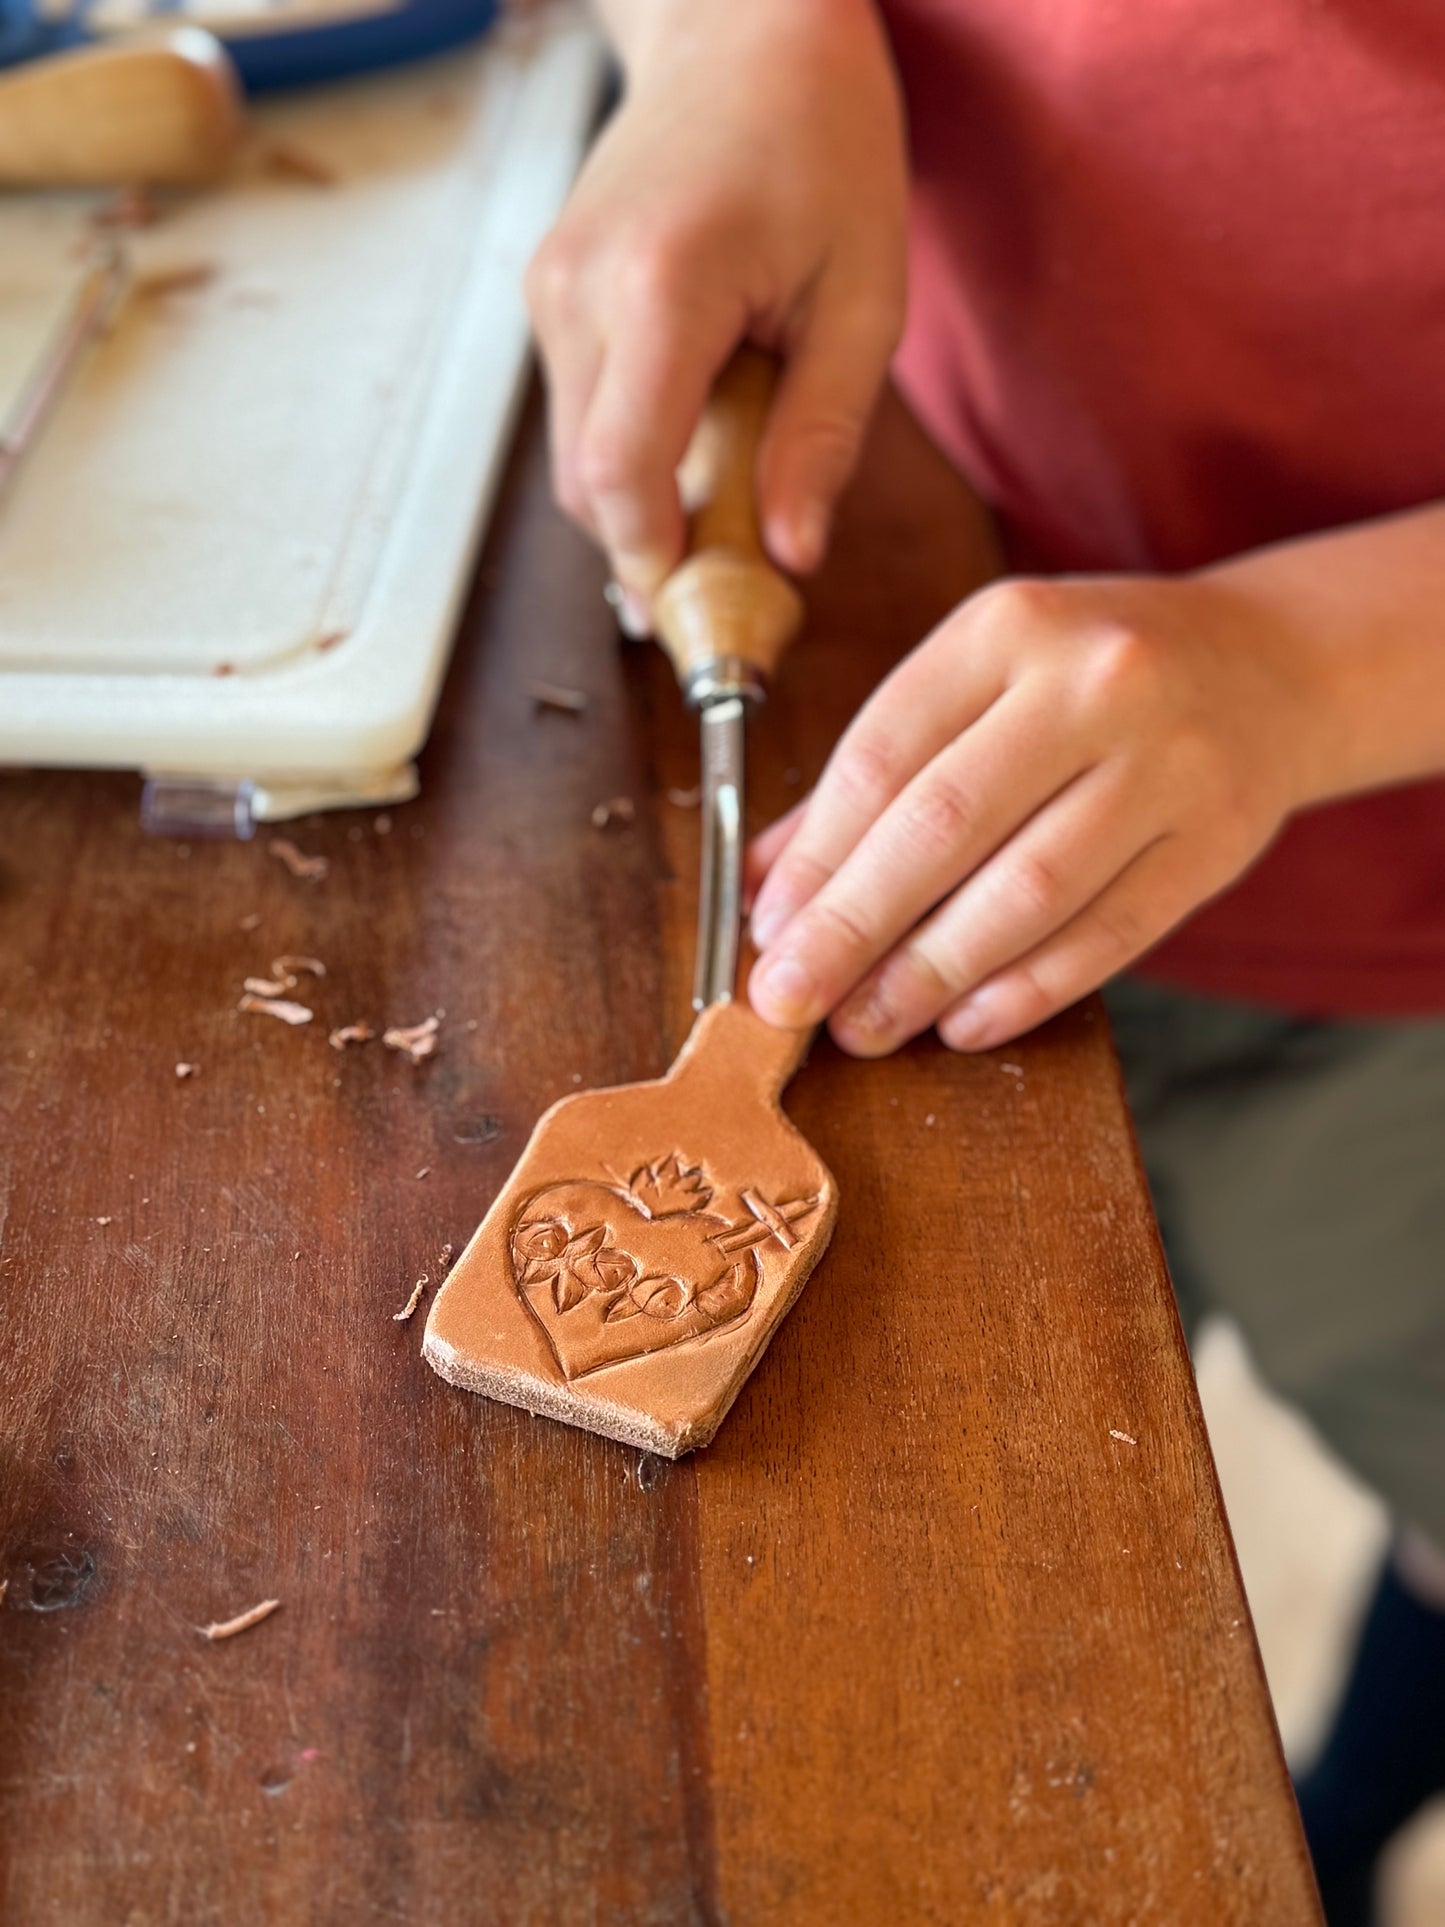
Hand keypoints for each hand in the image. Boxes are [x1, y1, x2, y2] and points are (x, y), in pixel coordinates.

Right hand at [524, 0, 906, 623]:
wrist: (742, 31)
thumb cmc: (823, 144)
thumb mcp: (864, 300)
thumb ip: (822, 438)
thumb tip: (789, 559)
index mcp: (661, 287)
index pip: (622, 476)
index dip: (656, 562)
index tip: (711, 610)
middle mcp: (579, 291)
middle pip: (588, 487)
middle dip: (655, 548)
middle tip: (741, 572)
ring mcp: (550, 290)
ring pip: (578, 460)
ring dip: (646, 500)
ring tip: (733, 487)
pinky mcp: (548, 293)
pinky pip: (582, 415)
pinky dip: (634, 451)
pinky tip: (700, 432)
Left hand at [745, 572, 1338, 1052]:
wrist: (1268, 668)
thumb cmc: (1089, 680)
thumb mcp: (979, 678)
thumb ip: (872, 774)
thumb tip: (763, 879)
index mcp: (1010, 627)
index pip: (884, 754)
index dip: (815, 854)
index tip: (766, 929)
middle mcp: (1094, 683)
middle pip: (945, 826)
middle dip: (852, 927)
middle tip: (789, 998)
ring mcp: (1166, 764)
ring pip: (1027, 892)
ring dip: (930, 973)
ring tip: (865, 1025)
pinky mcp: (1215, 842)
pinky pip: (1107, 935)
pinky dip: (1025, 990)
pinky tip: (962, 1022)